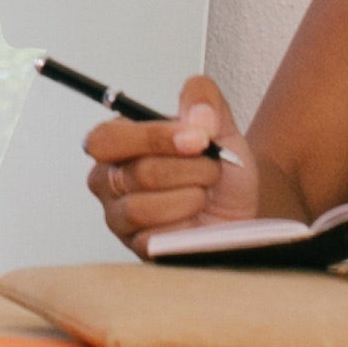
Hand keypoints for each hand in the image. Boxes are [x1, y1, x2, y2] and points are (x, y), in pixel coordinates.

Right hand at [84, 75, 258, 247]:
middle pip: (140, 172)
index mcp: (117, 143)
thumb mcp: (218, 125)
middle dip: (190, 170)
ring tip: (204, 194)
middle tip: (212, 170)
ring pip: (146, 207)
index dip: (154, 138)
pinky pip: (156, 238)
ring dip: (190, 198)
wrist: (238, 214)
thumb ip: (203, 99)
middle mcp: (109, 180)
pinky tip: (196, 220)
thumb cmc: (219, 172)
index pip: (109, 138)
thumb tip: (196, 116)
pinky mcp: (136, 248)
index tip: (198, 139)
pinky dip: (187, 225)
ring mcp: (119, 217)